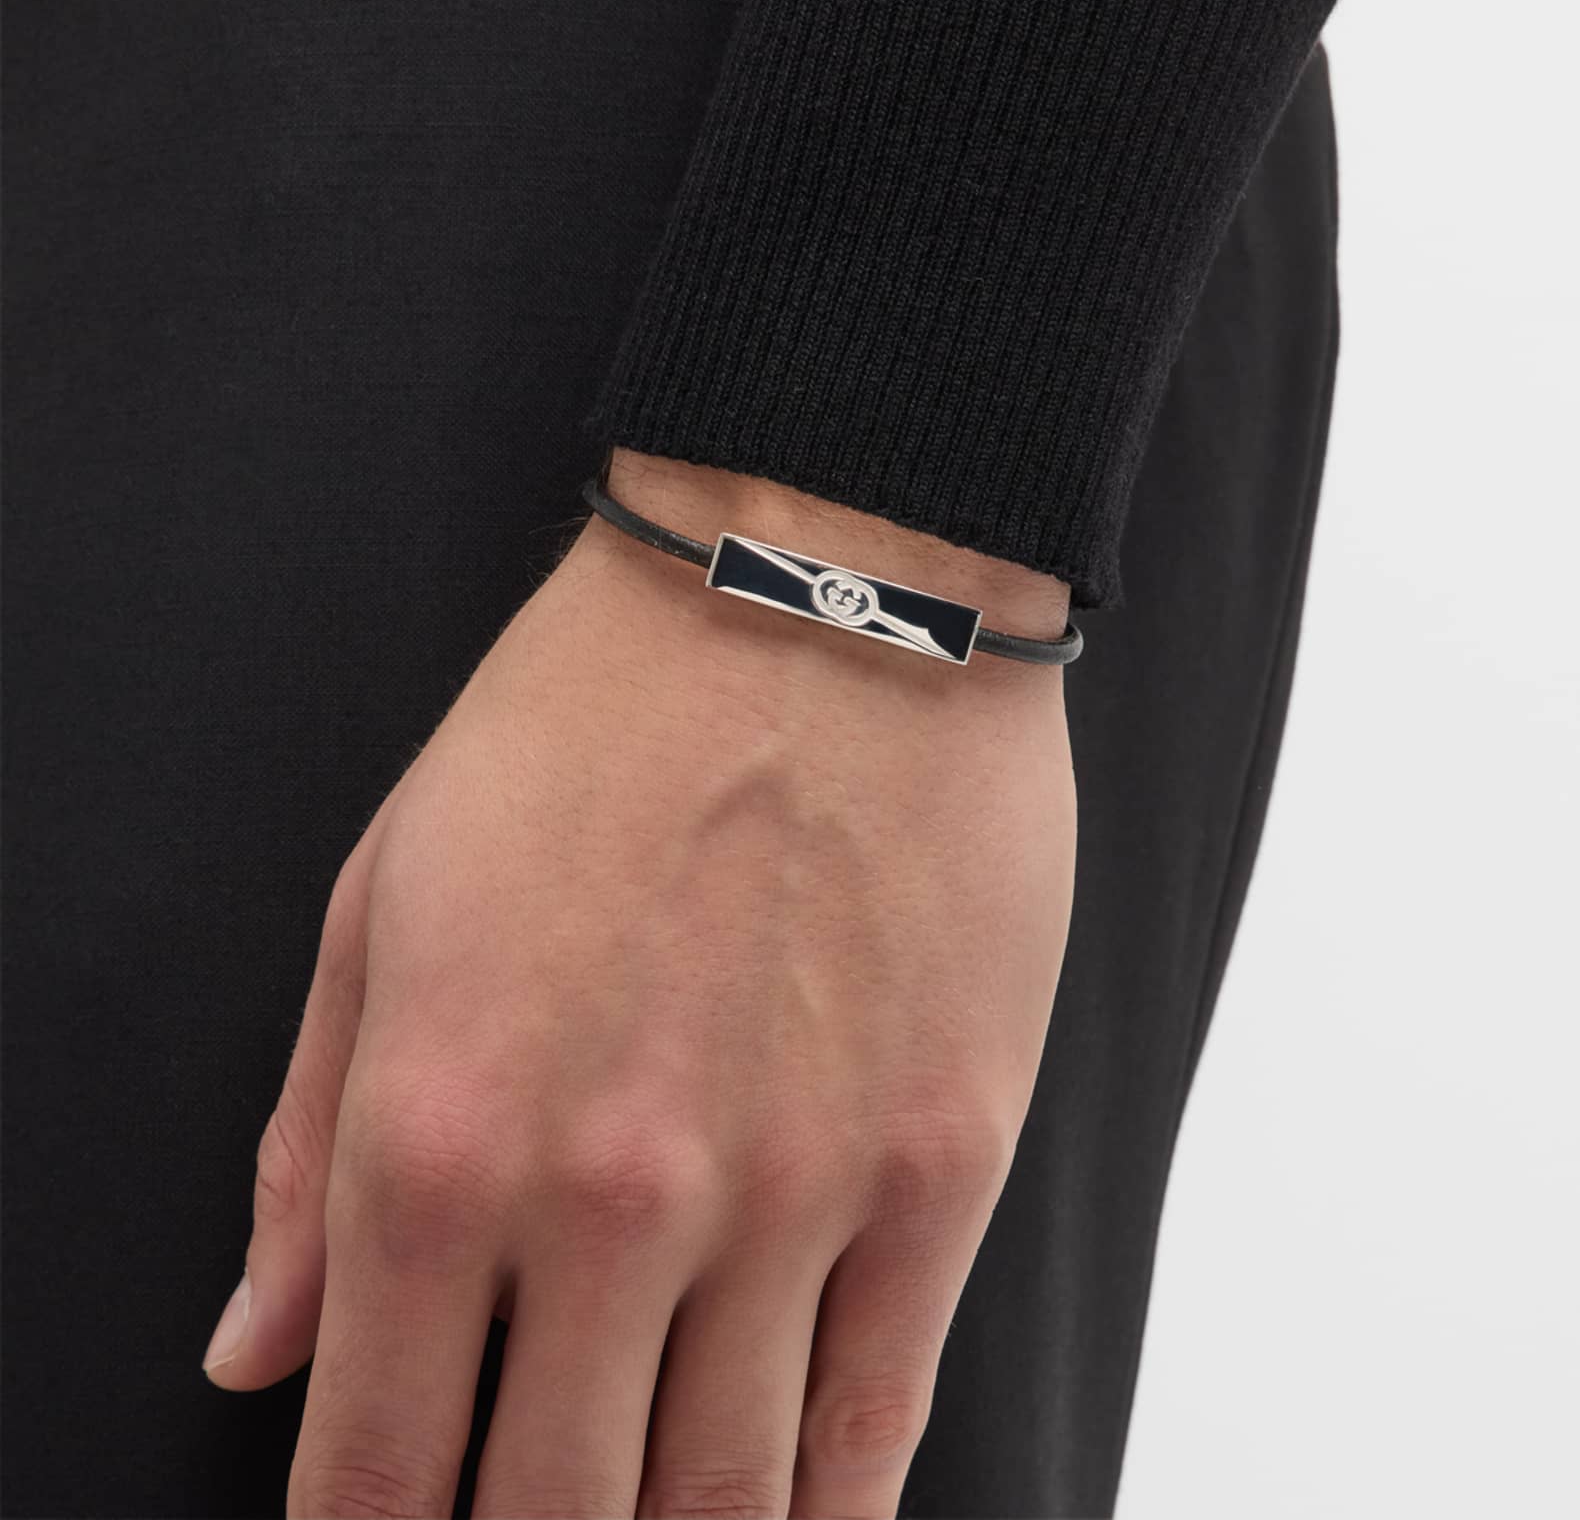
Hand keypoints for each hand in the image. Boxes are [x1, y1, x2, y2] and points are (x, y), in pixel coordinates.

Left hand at [203, 450, 1076, 1518]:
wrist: (818, 584)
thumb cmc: (592, 721)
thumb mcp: (384, 900)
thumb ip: (306, 1149)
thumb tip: (258, 1350)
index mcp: (441, 1131)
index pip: (375, 1465)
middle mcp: (611, 1194)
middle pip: (553, 1518)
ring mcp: (792, 1191)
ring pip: (723, 1504)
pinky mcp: (937, 1161)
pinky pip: (879, 1416)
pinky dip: (829, 1514)